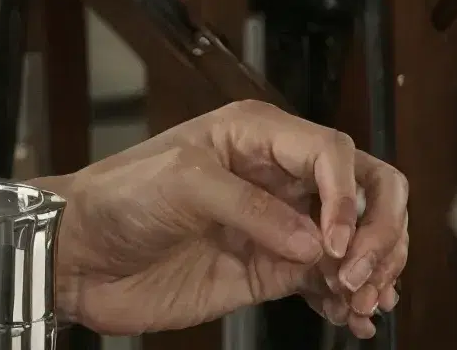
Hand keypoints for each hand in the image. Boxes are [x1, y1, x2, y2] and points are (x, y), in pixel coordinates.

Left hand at [53, 100, 415, 337]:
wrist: (79, 255)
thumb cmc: (117, 199)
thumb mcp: (181, 184)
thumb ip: (251, 208)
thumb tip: (312, 241)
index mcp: (258, 136)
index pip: (334, 154)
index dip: (346, 196)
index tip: (333, 241)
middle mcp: (278, 177)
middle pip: (363, 190)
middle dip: (377, 231)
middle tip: (360, 274)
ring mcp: (277, 226)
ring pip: (354, 240)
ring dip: (372, 270)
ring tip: (361, 303)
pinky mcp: (267, 270)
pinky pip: (324, 283)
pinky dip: (347, 301)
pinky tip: (352, 320)